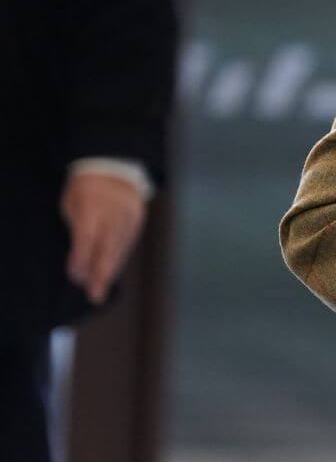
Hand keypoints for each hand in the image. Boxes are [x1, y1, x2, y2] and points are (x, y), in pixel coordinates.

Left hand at [60, 173, 146, 303]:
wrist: (114, 166)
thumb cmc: (84, 189)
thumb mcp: (72, 204)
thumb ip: (77, 229)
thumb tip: (80, 261)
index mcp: (92, 204)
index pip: (87, 237)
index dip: (81, 259)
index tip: (75, 276)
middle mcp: (114, 210)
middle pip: (108, 246)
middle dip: (100, 272)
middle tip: (94, 295)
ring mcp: (130, 213)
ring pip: (120, 247)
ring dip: (110, 269)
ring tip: (101, 288)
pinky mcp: (138, 218)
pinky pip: (128, 241)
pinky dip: (119, 257)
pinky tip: (112, 271)